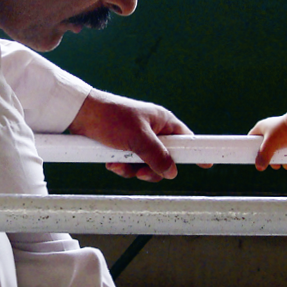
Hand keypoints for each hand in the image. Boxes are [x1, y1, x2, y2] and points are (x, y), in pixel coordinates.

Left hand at [67, 89, 190, 181]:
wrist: (80, 114)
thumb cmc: (110, 117)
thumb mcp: (137, 138)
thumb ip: (157, 156)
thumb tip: (171, 171)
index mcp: (163, 122)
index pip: (187, 139)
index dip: (195, 153)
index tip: (206, 165)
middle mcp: (153, 130)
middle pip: (165, 160)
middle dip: (151, 169)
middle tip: (139, 171)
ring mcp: (139, 139)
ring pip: (146, 165)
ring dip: (132, 169)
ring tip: (118, 164)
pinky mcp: (124, 146)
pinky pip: (131, 164)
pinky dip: (121, 167)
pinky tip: (110, 162)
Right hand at [248, 114, 286, 170]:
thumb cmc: (284, 131)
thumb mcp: (270, 145)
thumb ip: (263, 156)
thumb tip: (259, 168)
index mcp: (262, 127)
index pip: (251, 138)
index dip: (251, 148)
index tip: (254, 158)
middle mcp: (270, 129)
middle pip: (265, 147)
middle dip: (269, 158)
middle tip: (273, 164)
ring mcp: (281, 132)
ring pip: (277, 149)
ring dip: (280, 159)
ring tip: (285, 165)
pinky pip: (286, 148)